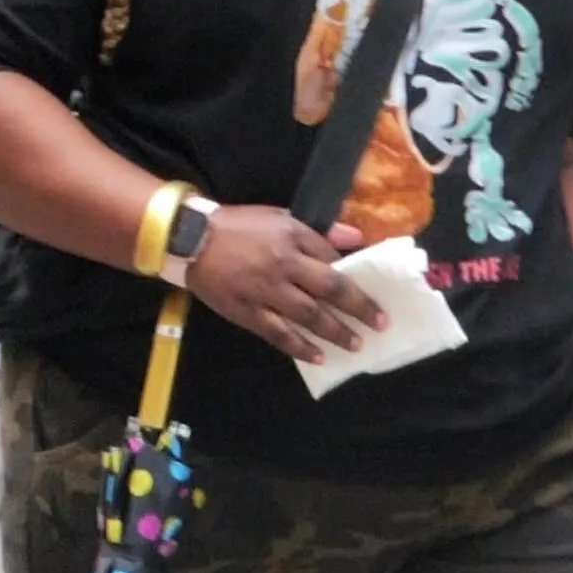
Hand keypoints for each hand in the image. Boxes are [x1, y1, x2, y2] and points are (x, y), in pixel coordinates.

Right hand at [179, 206, 386, 364]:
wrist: (191, 240)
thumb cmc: (239, 225)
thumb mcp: (279, 216)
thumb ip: (318, 230)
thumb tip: (355, 237)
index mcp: (292, 238)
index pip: (331, 260)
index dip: (354, 277)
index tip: (373, 292)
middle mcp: (284, 266)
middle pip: (329, 290)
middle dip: (358, 308)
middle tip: (381, 323)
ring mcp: (266, 293)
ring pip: (309, 316)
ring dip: (335, 332)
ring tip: (356, 345)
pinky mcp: (249, 313)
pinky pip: (279, 334)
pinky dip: (300, 347)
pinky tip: (318, 356)